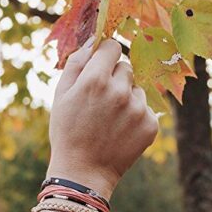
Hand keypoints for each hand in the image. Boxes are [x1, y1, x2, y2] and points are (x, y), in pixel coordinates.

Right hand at [47, 38, 157, 198]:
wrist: (83, 171)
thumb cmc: (67, 130)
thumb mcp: (61, 94)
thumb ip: (76, 63)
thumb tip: (92, 41)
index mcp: (96, 79)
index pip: (112, 47)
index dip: (105, 53)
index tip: (102, 62)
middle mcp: (120, 91)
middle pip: (125, 66)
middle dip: (114, 76)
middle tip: (101, 97)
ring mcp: (138, 108)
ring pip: (136, 87)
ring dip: (126, 95)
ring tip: (110, 116)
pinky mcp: (150, 124)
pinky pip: (145, 106)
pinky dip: (135, 112)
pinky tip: (121, 127)